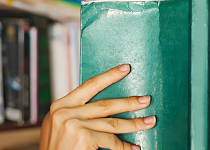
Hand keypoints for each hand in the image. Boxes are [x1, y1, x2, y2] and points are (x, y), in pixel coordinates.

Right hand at [40, 64, 155, 149]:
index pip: (89, 85)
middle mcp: (64, 112)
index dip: (109, 76)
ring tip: (149, 122)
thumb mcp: (61, 127)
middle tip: (146, 100)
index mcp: (60, 105)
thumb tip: (105, 105)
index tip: (125, 69)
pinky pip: (111, 141)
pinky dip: (124, 146)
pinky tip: (134, 148)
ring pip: (113, 122)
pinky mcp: (82, 137)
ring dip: (134, 123)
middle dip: (129, 102)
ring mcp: (73, 124)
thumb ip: (77, 113)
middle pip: (105, 104)